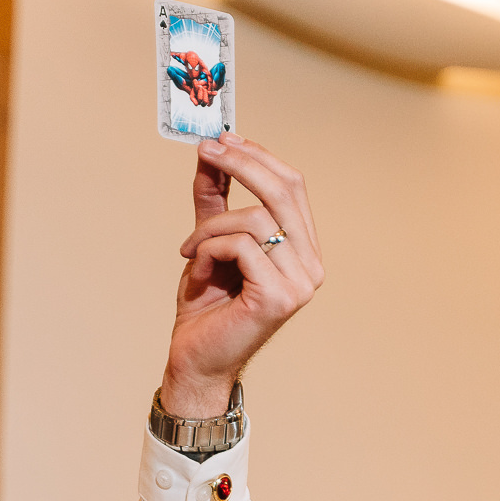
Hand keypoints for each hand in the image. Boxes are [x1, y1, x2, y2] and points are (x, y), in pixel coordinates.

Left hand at [162, 133, 324, 416]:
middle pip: (284, 192)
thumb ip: (214, 202)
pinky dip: (209, 251)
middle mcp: (310, 265)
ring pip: (255, 219)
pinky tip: (197, 273)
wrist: (195, 360)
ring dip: (210, 228)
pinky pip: (241, 247)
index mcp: (302, 249)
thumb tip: (209, 155)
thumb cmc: (205, 307)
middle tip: (205, 150)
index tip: (223, 139)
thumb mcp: (208, 243)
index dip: (258, 158)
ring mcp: (300, 283)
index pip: (292, 187)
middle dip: (241, 164)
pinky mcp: (278, 297)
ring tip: (189, 251)